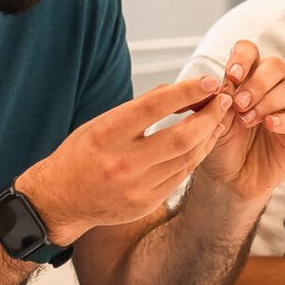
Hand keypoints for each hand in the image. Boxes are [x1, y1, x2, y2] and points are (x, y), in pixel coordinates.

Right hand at [19, 78, 244, 244]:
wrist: (61, 199)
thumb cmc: (80, 154)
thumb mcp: (100, 122)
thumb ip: (138, 108)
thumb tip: (177, 89)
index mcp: (107, 134)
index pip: (155, 107)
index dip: (187, 91)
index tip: (209, 81)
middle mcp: (122, 163)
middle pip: (180, 138)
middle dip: (209, 117)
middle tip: (224, 100)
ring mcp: (136, 188)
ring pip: (186, 159)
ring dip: (207, 137)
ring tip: (218, 119)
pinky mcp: (145, 204)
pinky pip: (180, 177)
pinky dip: (195, 157)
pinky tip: (203, 143)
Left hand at [195, 40, 284, 204]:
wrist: (228, 179)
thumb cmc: (221, 145)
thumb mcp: (208, 120)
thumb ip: (211, 100)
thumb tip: (212, 84)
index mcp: (245, 79)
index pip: (250, 52)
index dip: (242, 58)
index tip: (231, 75)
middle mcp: (268, 89)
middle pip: (275, 66)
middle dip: (256, 83)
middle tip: (239, 103)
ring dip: (266, 102)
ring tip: (246, 120)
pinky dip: (282, 119)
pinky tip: (268, 125)